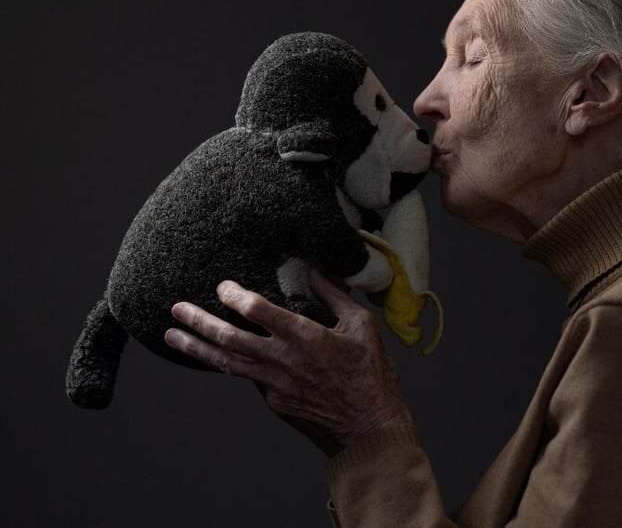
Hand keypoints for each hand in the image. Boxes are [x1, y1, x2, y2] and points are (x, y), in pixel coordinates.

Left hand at [164, 270, 411, 456]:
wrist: (368, 429)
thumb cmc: (371, 375)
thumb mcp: (363, 327)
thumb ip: (335, 296)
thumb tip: (316, 269)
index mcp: (305, 337)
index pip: (258, 311)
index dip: (235, 296)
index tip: (223, 286)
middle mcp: (283, 361)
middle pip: (229, 338)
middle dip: (199, 321)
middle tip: (176, 308)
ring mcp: (274, 385)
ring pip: (227, 363)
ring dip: (197, 347)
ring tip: (172, 335)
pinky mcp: (274, 402)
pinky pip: (248, 378)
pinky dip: (230, 365)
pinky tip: (218, 355)